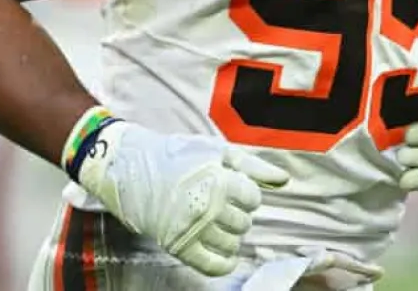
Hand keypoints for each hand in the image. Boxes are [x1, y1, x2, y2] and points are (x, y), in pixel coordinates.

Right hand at [77, 121, 289, 276]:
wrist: (132, 168)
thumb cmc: (178, 156)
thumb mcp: (217, 152)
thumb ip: (253, 167)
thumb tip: (284, 180)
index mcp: (220, 181)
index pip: (253, 200)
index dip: (246, 193)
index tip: (232, 187)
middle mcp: (208, 208)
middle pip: (244, 223)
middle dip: (237, 213)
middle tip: (220, 202)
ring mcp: (192, 229)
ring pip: (232, 244)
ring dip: (230, 235)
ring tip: (217, 221)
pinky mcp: (178, 245)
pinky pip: (212, 265)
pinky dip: (223, 262)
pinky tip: (223, 252)